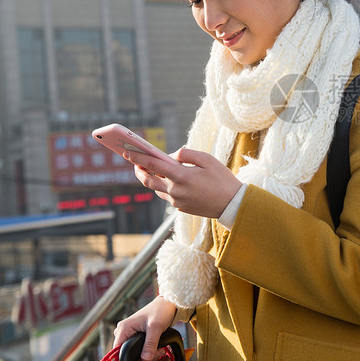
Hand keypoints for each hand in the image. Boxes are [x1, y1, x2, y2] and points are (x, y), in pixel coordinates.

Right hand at [113, 296, 177, 360]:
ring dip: (146, 354)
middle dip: (142, 357)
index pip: (117, 350)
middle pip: (127, 352)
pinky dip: (147, 349)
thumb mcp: (156, 328)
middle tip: (155, 354)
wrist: (167, 303)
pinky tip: (156, 348)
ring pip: (134, 350)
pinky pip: (138, 347)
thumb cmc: (160, 310)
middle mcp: (124, 330)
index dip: (129, 358)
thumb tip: (145, 359)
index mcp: (124, 328)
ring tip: (158, 350)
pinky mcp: (136, 334)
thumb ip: (150, 344)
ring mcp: (130, 332)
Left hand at [124, 147, 241, 217]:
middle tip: (134, 163)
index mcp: (181, 176)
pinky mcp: (181, 208)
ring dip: (150, 180)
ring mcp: (177, 201)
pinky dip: (163, 187)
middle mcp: (176, 190)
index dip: (138, 158)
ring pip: (156, 189)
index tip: (128, 153)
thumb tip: (172, 156)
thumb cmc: (222, 179)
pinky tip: (167, 180)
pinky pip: (167, 196)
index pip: (153, 165)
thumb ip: (187, 154)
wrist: (232, 204)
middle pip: (148, 181)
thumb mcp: (207, 159)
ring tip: (148, 171)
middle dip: (138, 171)